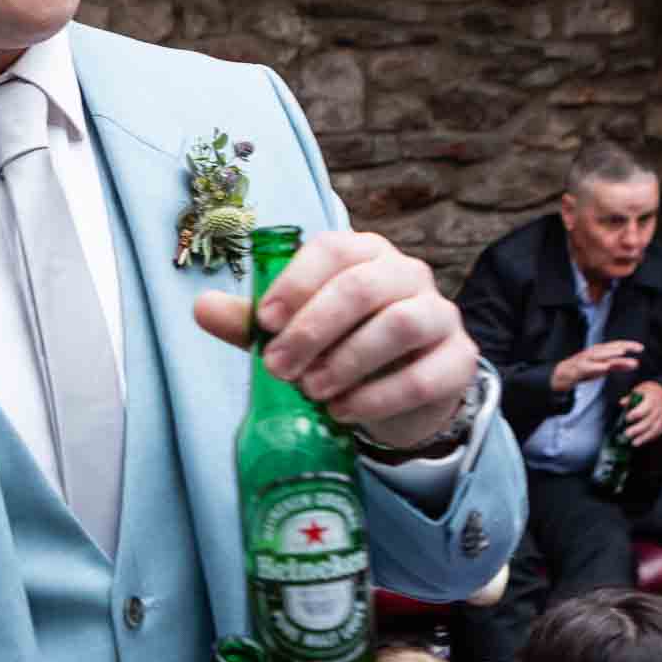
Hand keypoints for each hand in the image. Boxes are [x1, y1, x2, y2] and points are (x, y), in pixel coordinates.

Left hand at [193, 230, 475, 450]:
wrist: (401, 392)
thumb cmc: (341, 346)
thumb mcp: (293, 332)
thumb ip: (251, 321)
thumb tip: (200, 307)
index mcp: (363, 253)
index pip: (333, 249)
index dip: (296, 282)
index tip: (265, 321)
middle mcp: (406, 273)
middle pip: (363, 287)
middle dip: (314, 329)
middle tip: (278, 369)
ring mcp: (440, 313)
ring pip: (400, 325)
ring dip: (348, 360)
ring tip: (312, 392)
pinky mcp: (460, 358)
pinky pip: (426, 374)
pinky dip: (380, 396)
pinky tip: (345, 411)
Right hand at [550, 340, 641, 393]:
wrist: (563, 374)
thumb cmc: (584, 369)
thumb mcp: (604, 367)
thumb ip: (618, 365)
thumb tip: (635, 363)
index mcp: (600, 351)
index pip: (617, 345)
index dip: (629, 345)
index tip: (641, 348)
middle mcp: (594, 352)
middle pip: (610, 347)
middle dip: (624, 347)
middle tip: (636, 349)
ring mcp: (586, 359)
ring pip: (600, 354)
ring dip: (611, 353)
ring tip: (622, 353)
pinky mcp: (579, 367)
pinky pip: (589, 366)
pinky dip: (597, 366)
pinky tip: (605, 367)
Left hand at [622, 380, 661, 445]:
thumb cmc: (649, 391)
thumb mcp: (640, 389)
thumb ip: (630, 397)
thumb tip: (622, 403)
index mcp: (653, 399)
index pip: (645, 408)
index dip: (636, 414)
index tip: (627, 418)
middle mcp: (660, 409)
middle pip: (649, 421)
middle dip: (638, 429)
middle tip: (627, 434)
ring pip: (655, 429)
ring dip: (644, 437)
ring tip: (634, 443)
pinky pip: (659, 432)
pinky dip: (650, 437)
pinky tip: (642, 441)